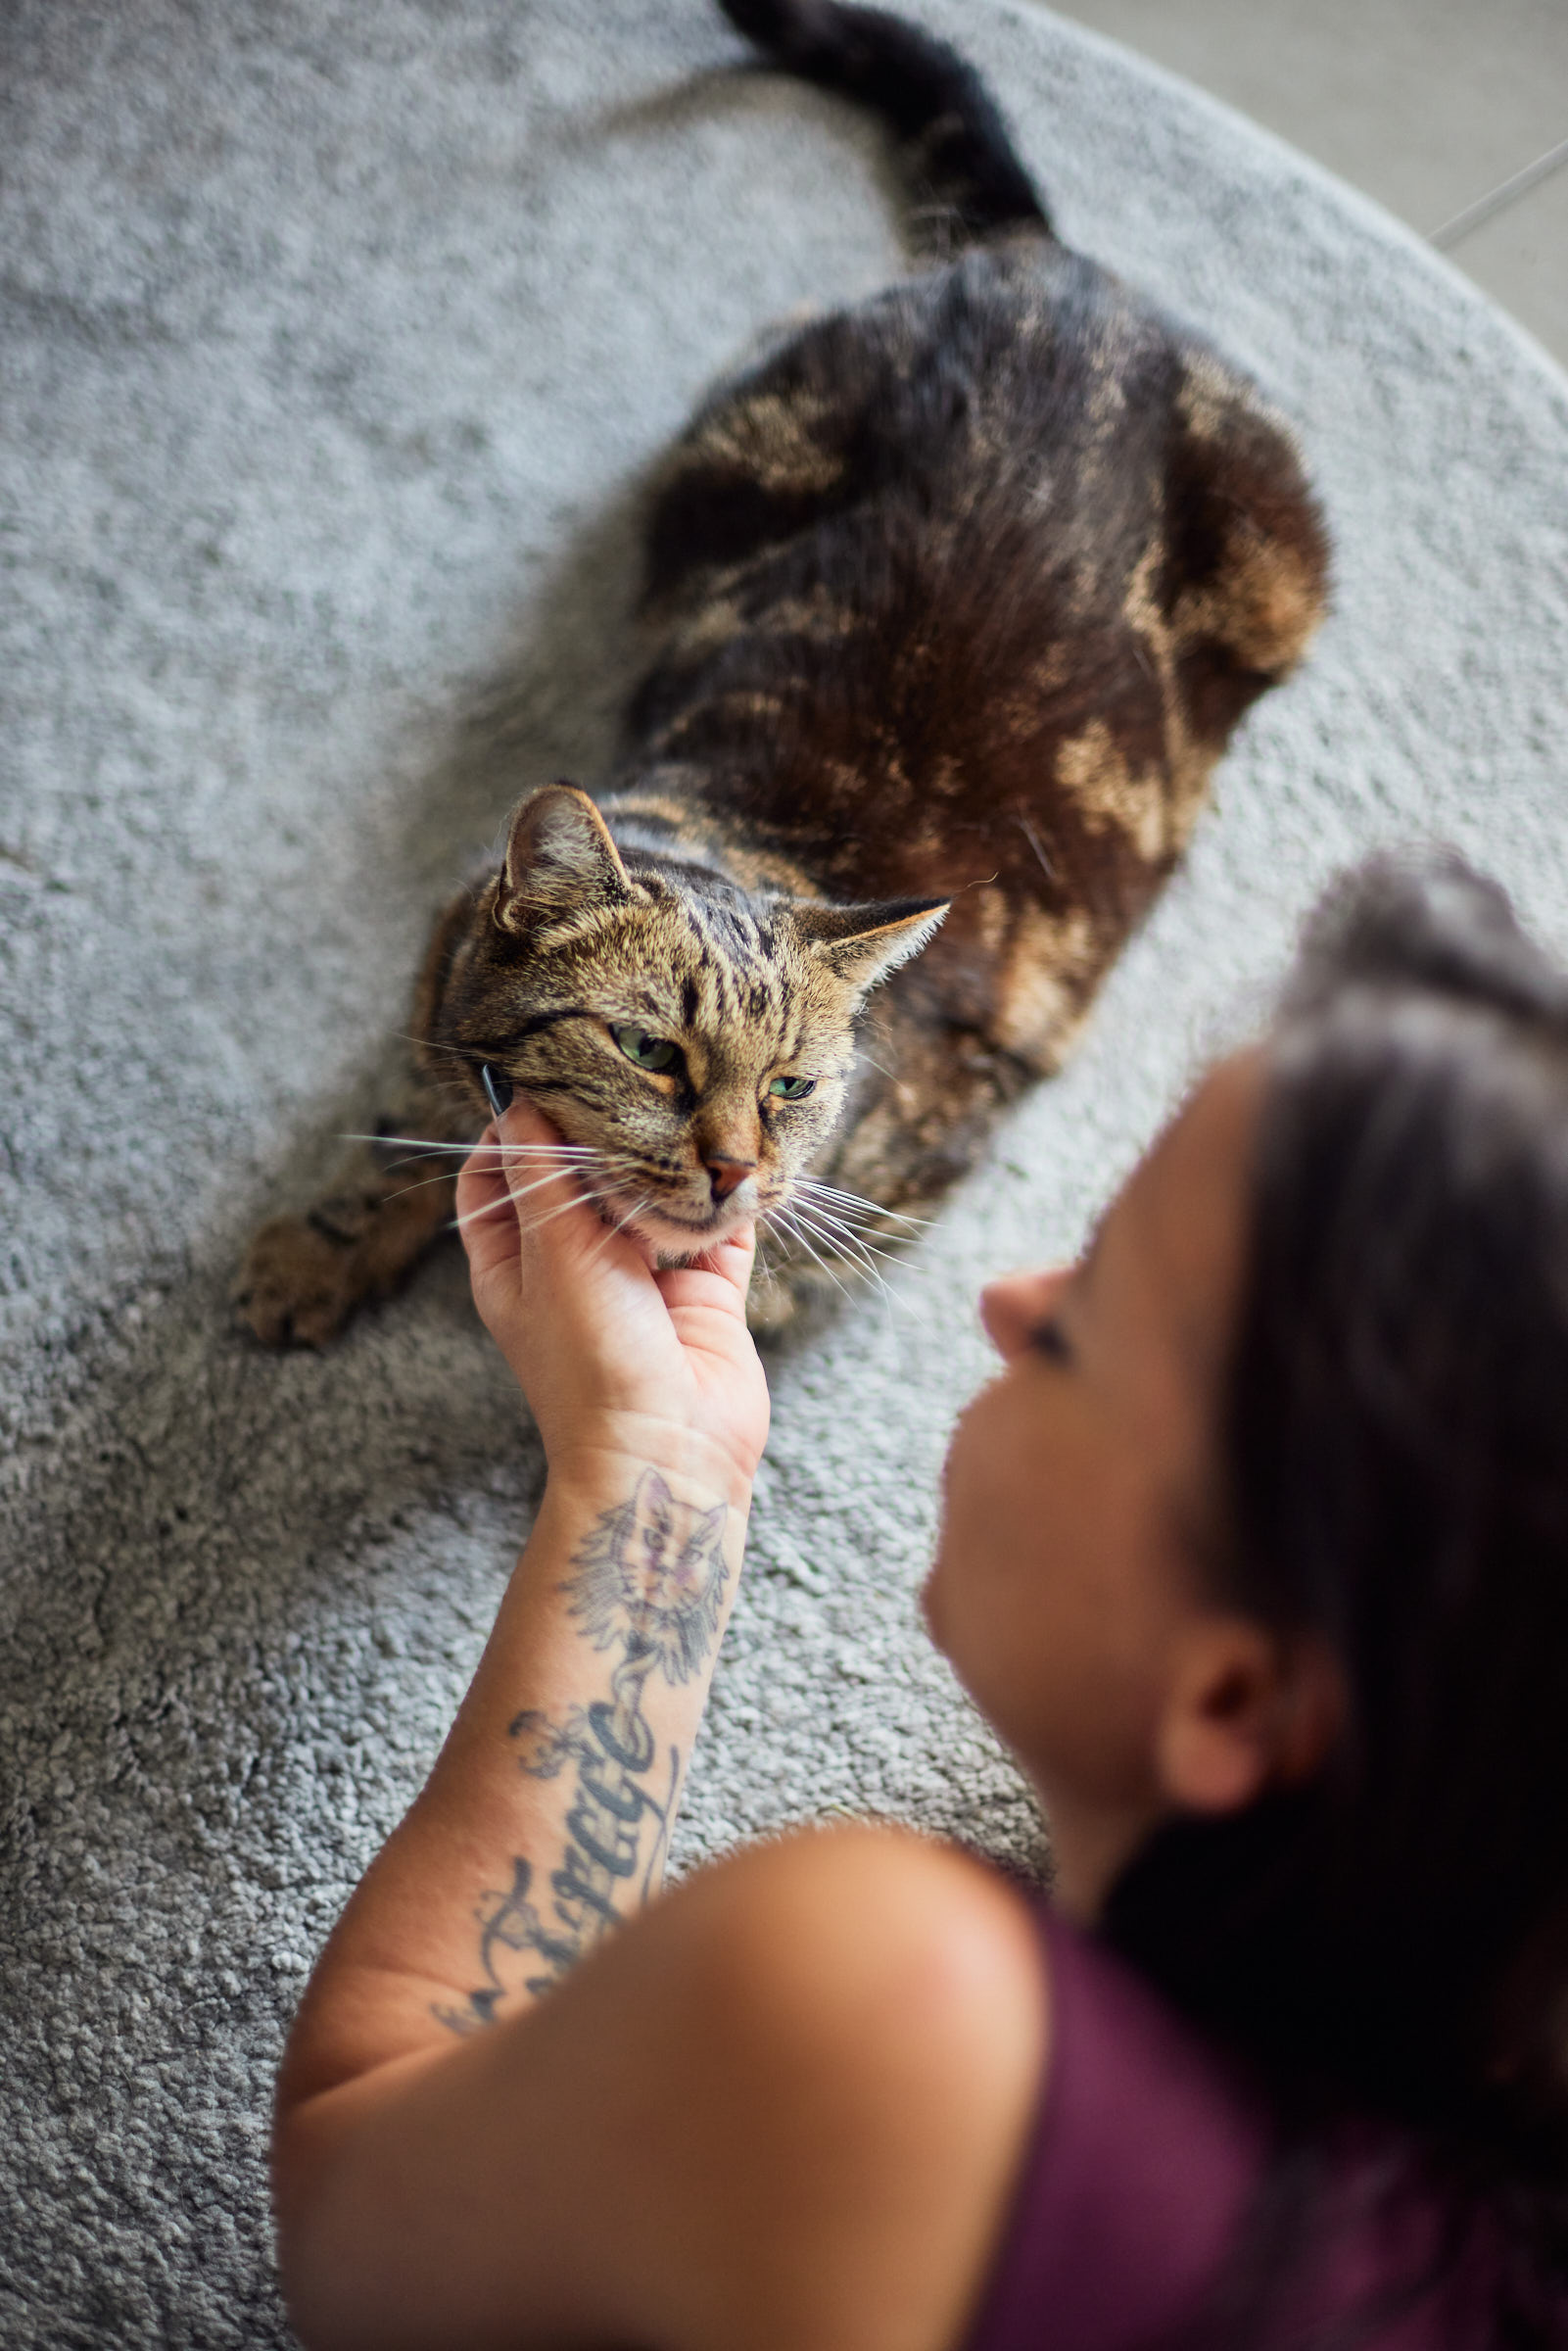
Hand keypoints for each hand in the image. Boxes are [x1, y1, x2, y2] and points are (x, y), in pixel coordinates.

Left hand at [456, 1100, 769, 1501]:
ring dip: (670, 1163)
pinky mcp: (706, 1294)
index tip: (545, 1084)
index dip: (511, 1129)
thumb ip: (542, 1172)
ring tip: (685, 1110)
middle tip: (630, 1080)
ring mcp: (644, 1279)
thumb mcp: (550, 1251)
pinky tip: (736, 1161)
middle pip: (581, 1178)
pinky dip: (728, 1198)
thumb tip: (524, 1099)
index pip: (497, 1178)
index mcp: (517, 1263)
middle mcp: (577, 1266)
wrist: (666, 1455)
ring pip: (654, 1196)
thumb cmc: (589, 1363)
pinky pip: (718, 1230)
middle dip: (605, 1135)